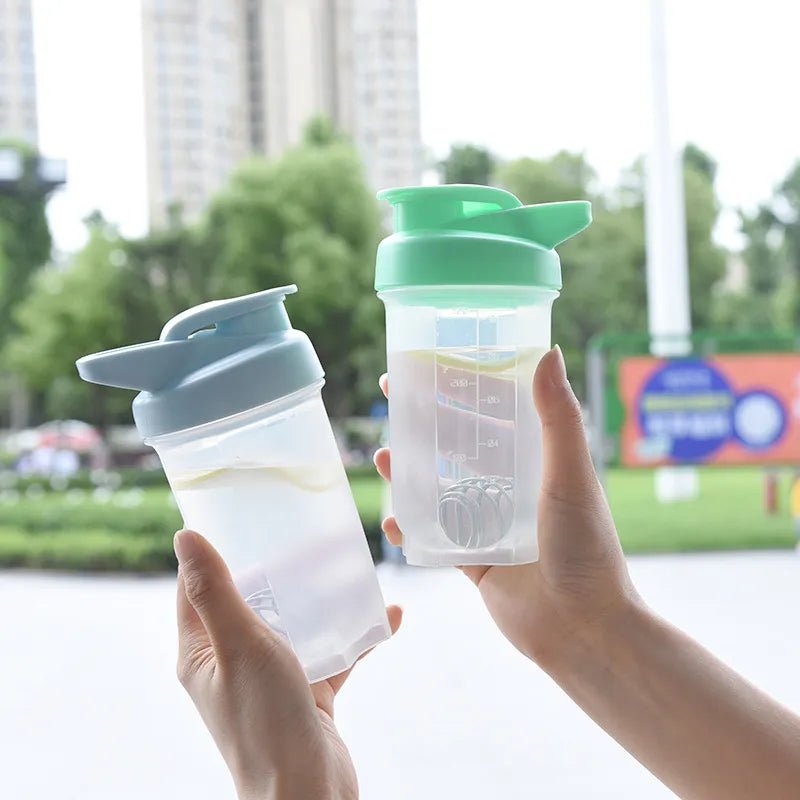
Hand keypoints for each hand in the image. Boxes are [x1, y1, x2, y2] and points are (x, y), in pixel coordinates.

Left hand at [174, 529, 401, 799]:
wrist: (308, 791)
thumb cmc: (264, 721)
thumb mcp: (239, 645)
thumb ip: (215, 592)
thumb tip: (185, 537)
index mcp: (202, 652)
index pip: (198, 590)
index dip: (213, 553)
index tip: (239, 517)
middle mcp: (232, 663)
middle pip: (251, 602)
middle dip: (276, 569)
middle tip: (302, 534)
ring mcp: (271, 679)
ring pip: (294, 625)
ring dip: (320, 599)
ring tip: (347, 567)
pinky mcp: (307, 693)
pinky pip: (331, 654)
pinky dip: (356, 637)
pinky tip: (388, 617)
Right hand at [374, 346, 636, 669]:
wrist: (583, 629)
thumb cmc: (585, 548)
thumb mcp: (571, 476)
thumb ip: (558, 418)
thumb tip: (547, 351)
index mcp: (536, 464)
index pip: (493, 414)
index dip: (461, 389)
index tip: (431, 367)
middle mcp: (511, 490)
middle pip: (458, 448)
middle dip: (425, 426)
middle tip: (391, 402)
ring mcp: (490, 526)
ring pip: (440, 491)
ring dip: (410, 474)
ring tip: (383, 456)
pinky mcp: (474, 563)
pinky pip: (436, 540)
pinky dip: (412, 529)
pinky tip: (393, 521)